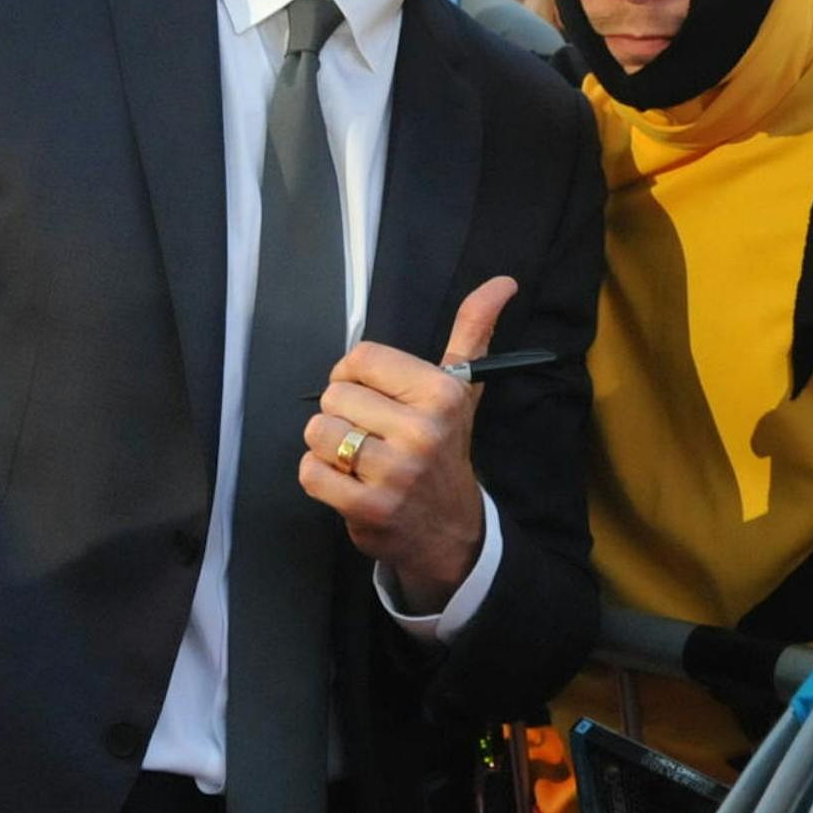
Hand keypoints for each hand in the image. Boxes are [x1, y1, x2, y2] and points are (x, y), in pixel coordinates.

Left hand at [300, 276, 517, 611]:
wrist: (449, 531)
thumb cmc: (446, 450)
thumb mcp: (462, 390)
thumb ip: (472, 332)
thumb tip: (502, 281)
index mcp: (442, 392)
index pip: (361, 357)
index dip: (356, 375)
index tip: (374, 395)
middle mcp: (421, 430)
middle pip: (335, 394)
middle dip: (344, 413)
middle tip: (371, 434)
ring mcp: (394, 472)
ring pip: (318, 431)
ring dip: (329, 446)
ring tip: (358, 458)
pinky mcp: (367, 508)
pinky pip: (310, 472)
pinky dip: (320, 477)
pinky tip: (348, 483)